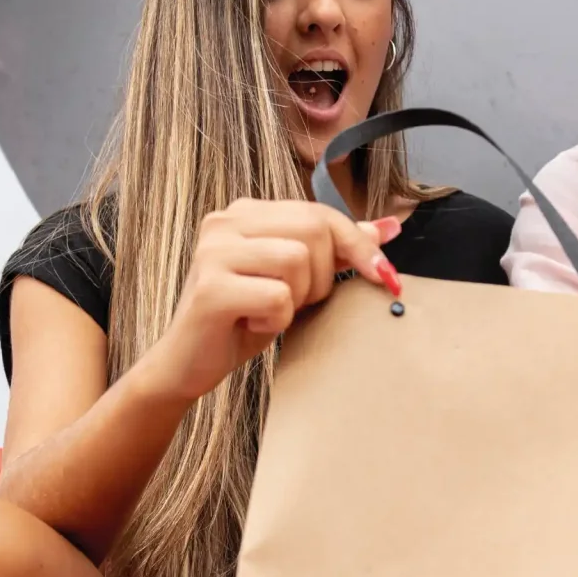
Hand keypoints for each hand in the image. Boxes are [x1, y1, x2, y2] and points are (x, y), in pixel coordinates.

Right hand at [142, 199, 398, 402]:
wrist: (188, 363)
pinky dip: (277, 320)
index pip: (319, 213)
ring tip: (270, 311)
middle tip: (299, 301)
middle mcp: (224, 222)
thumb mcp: (294, 279)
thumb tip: (389, 226)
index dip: (358, 245)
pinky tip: (252, 325)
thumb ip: (335, 248)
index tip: (385, 276)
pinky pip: (278, 297)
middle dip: (323, 275)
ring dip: (298, 298)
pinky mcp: (211, 289)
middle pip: (313, 229)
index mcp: (245, 212)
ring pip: (297, 260)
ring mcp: (213, 252)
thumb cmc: (242, 319)